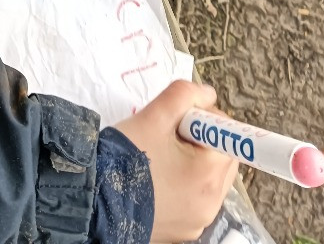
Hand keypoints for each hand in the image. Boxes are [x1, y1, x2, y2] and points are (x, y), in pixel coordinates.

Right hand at [115, 81, 237, 242]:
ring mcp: (198, 221)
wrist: (94, 200)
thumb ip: (184, 95)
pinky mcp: (184, 231)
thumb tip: (207, 94)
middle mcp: (211, 204)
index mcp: (209, 175)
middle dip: (200, 140)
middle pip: (221, 158)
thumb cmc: (125, 158)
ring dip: (192, 162)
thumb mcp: (153, 116)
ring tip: (159, 154)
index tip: (180, 117)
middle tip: (168, 133)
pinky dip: (183, 184)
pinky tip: (157, 176)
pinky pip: (194, 198)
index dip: (206, 118)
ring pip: (208, 179)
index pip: (229, 136)